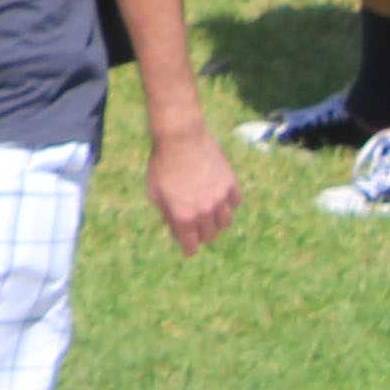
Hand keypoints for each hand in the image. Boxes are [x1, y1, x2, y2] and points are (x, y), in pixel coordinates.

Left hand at [146, 128, 240, 254]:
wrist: (181, 138)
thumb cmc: (162, 164)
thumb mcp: (155, 192)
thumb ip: (167, 214)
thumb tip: (177, 231)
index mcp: (183, 215)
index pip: (190, 243)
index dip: (189, 249)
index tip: (189, 250)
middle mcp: (204, 210)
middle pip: (210, 235)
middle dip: (202, 236)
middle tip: (196, 231)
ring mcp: (220, 198)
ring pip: (225, 222)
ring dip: (217, 223)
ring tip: (208, 216)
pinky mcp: (230, 184)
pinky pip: (235, 203)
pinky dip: (228, 205)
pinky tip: (219, 199)